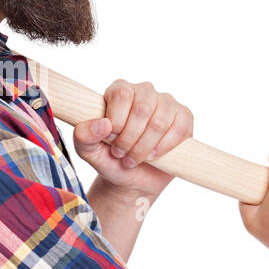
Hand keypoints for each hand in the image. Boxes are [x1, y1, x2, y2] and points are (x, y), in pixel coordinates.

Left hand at [72, 79, 193, 199]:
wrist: (132, 177)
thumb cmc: (109, 159)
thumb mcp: (87, 150)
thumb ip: (84, 136)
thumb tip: (102, 125)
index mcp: (119, 90)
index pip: (121, 95)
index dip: (116, 122)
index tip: (110, 140)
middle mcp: (144, 91)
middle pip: (142, 108)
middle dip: (130, 138)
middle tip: (121, 154)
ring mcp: (166, 102)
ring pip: (159, 122)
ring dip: (144, 147)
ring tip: (133, 158)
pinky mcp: (184, 117)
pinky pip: (179, 128)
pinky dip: (164, 147)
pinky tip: (153, 155)